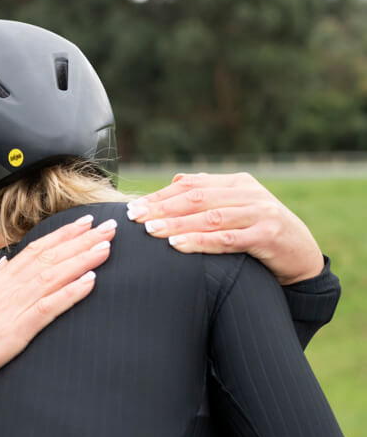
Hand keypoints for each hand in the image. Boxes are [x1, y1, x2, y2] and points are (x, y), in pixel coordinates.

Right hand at [0, 215, 114, 401]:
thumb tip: (4, 266)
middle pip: (50, 257)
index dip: (61, 236)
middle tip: (108, 227)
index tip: (83, 224)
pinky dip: (70, 294)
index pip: (34, 250)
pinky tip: (90, 283)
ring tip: (106, 247)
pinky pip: (49, 308)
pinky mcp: (16, 330)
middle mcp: (6, 288)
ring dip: (83, 260)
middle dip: (82, 240)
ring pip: (54, 276)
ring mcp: (12, 307)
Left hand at [126, 173, 323, 284]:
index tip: (134, 207)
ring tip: (151, 231)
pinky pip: (227, 240)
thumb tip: (175, 180)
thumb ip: (210, 195)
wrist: (302, 256)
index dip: (161, 195)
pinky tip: (178, 245)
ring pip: (210, 217)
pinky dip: (200, 241)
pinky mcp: (267, 236)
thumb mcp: (238, 209)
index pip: (192, 184)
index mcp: (238, 183)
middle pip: (197, 197)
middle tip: (134, 217)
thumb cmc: (261, 234)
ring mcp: (260, 213)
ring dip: (177, 224)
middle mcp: (248, 194)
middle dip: (162, 207)